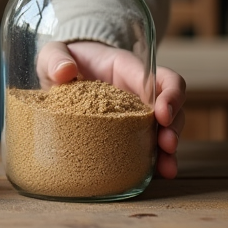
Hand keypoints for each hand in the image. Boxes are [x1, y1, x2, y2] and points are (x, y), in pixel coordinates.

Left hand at [36, 40, 185, 179]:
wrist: (59, 74)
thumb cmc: (63, 60)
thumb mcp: (53, 53)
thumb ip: (56, 58)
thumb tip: (65, 71)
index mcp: (127, 68)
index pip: (161, 78)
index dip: (170, 95)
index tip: (163, 114)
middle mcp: (139, 91)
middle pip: (172, 106)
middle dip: (174, 126)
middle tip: (167, 145)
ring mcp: (136, 112)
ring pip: (166, 128)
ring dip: (169, 148)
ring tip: (166, 167)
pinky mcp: (128, 131)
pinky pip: (148, 145)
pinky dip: (156, 159)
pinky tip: (157, 174)